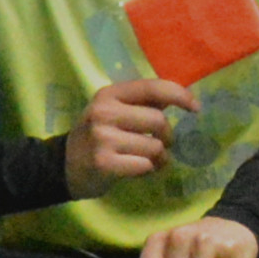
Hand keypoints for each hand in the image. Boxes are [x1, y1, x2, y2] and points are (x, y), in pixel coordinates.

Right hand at [63, 75, 195, 191]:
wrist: (63, 166)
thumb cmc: (97, 136)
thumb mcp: (113, 111)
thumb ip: (142, 103)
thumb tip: (181, 97)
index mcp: (109, 94)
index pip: (152, 87)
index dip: (179, 95)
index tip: (195, 108)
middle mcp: (104, 112)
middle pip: (158, 121)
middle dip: (167, 137)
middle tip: (162, 145)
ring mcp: (103, 138)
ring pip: (154, 147)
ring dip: (159, 157)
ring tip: (150, 160)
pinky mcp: (104, 163)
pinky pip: (144, 165)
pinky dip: (148, 170)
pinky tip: (139, 169)